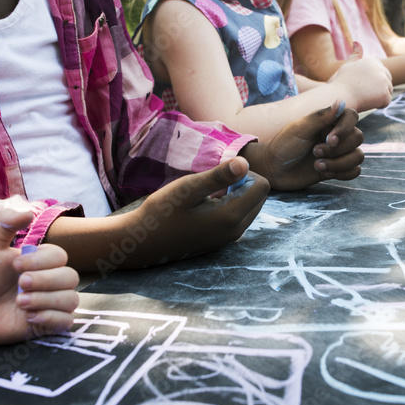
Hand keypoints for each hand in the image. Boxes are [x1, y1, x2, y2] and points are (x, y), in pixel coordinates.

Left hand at [0, 210, 79, 341]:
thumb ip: (5, 222)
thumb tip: (28, 213)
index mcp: (41, 262)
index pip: (59, 256)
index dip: (41, 261)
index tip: (15, 265)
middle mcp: (50, 281)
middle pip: (71, 277)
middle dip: (45, 281)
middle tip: (19, 284)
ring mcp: (50, 303)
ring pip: (71, 300)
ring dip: (46, 300)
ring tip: (20, 303)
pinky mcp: (46, 325)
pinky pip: (66, 322)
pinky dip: (50, 318)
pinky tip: (28, 317)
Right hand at [121, 157, 269, 264]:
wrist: (142, 242)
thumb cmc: (162, 212)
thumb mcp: (188, 188)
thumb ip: (219, 176)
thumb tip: (245, 162)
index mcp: (231, 217)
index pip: (262, 187)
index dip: (245, 173)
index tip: (220, 174)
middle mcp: (236, 230)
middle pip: (259, 197)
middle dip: (243, 184)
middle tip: (212, 184)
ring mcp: (229, 238)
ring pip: (250, 207)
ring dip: (235, 195)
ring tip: (206, 195)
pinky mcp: (222, 241)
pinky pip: (238, 217)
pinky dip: (228, 206)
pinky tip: (203, 206)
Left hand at [245, 102, 363, 189]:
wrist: (274, 168)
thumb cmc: (284, 145)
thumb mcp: (300, 129)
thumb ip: (321, 116)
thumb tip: (342, 101)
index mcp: (328, 121)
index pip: (352, 117)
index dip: (345, 128)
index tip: (329, 139)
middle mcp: (336, 134)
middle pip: (357, 138)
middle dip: (337, 149)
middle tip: (314, 152)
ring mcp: (338, 152)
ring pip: (358, 156)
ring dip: (339, 163)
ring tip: (317, 165)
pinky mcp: (337, 168)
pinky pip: (355, 171)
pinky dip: (343, 173)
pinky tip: (325, 172)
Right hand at [327, 41, 392, 110]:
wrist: (339, 96)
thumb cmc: (341, 82)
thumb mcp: (348, 65)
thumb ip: (355, 56)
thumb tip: (357, 42)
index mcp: (372, 60)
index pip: (381, 71)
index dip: (373, 81)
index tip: (363, 85)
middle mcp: (380, 68)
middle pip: (387, 80)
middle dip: (379, 88)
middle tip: (364, 93)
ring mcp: (384, 81)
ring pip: (388, 91)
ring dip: (379, 96)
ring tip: (364, 97)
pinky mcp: (385, 93)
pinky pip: (386, 101)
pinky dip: (379, 104)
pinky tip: (367, 102)